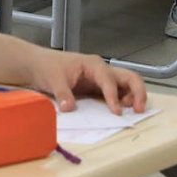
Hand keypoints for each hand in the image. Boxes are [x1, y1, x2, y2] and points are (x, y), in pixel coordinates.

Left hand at [28, 51, 145, 113]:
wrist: (37, 64)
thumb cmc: (46, 67)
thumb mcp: (53, 80)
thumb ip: (63, 94)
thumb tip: (69, 108)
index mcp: (92, 64)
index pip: (109, 80)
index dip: (114, 96)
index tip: (116, 111)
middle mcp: (102, 69)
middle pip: (129, 77)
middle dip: (138, 92)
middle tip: (139, 109)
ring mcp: (102, 78)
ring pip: (127, 84)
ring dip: (134, 96)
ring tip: (133, 111)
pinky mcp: (99, 87)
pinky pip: (118, 92)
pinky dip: (124, 100)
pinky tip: (121, 110)